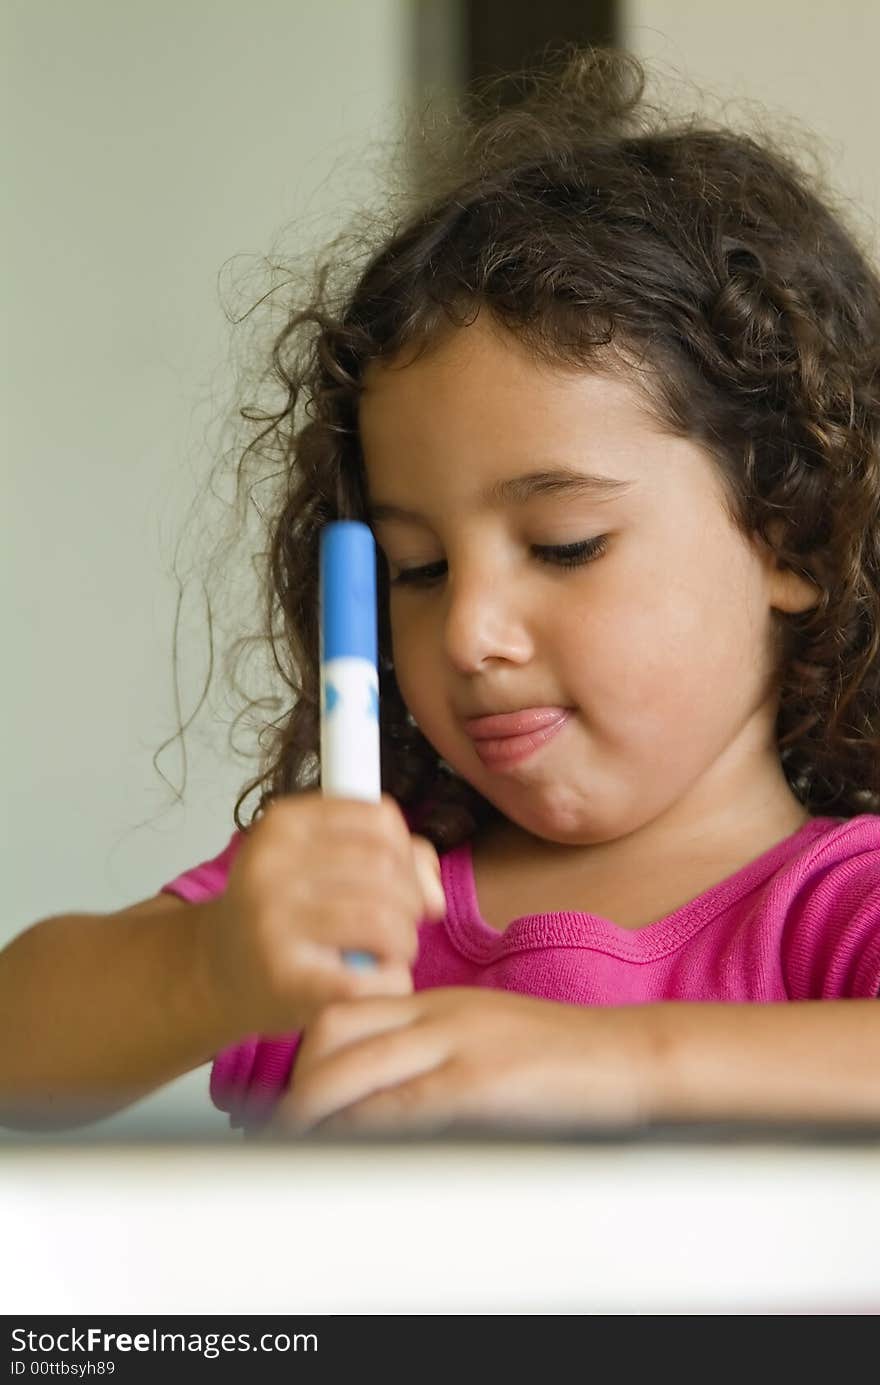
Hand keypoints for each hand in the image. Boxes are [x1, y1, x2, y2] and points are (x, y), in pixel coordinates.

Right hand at [194, 792, 445, 1037]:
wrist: (216, 971)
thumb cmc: (281, 913)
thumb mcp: (319, 862)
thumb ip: (389, 855)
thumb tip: (434, 894)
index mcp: (282, 823)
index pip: (380, 818)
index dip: (406, 852)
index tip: (402, 880)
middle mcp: (271, 866)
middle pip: (386, 868)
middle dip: (410, 902)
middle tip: (398, 925)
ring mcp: (273, 922)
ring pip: (385, 920)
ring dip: (403, 942)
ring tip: (387, 953)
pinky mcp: (285, 978)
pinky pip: (371, 977)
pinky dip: (389, 981)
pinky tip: (375, 980)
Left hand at [266, 988, 657, 1135]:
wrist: (625, 1056)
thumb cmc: (558, 1055)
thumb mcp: (483, 1034)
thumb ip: (432, 1051)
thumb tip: (380, 1094)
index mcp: (437, 1003)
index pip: (347, 1012)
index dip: (307, 1051)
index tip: (292, 1091)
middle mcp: (438, 1015)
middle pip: (336, 1031)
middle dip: (298, 1080)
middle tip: (281, 1123)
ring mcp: (456, 1045)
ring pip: (357, 1068)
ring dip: (316, 1109)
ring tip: (296, 1144)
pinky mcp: (478, 1083)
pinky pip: (403, 1104)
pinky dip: (365, 1128)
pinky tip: (350, 1149)